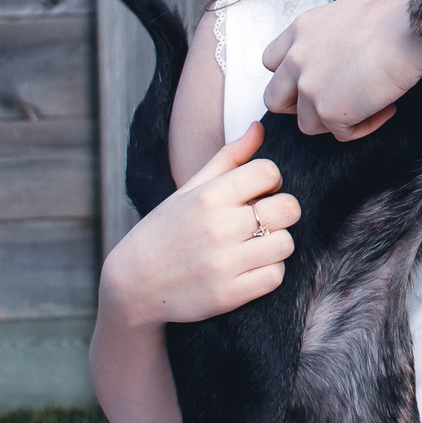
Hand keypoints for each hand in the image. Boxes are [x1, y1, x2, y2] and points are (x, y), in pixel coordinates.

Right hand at [97, 124, 298, 323]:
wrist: (134, 284)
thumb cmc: (165, 230)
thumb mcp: (190, 189)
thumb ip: (228, 158)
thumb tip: (259, 127)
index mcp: (208, 197)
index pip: (268, 171)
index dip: (271, 180)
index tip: (258, 192)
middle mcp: (218, 228)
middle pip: (288, 208)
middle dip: (282, 211)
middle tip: (264, 219)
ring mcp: (224, 263)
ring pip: (285, 244)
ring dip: (276, 243)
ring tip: (255, 245)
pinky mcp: (228, 295)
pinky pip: (275, 276)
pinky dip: (268, 272)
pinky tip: (250, 268)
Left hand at [262, 0, 421, 138]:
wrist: (407, 29)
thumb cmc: (391, 13)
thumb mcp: (347, 8)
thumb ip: (331, 30)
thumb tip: (344, 39)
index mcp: (300, 31)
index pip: (271, 62)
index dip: (289, 76)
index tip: (312, 79)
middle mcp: (296, 60)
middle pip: (275, 99)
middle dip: (299, 106)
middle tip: (331, 103)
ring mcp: (309, 88)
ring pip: (307, 123)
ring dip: (335, 120)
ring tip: (367, 105)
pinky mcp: (329, 112)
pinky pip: (342, 134)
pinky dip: (364, 126)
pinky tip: (385, 109)